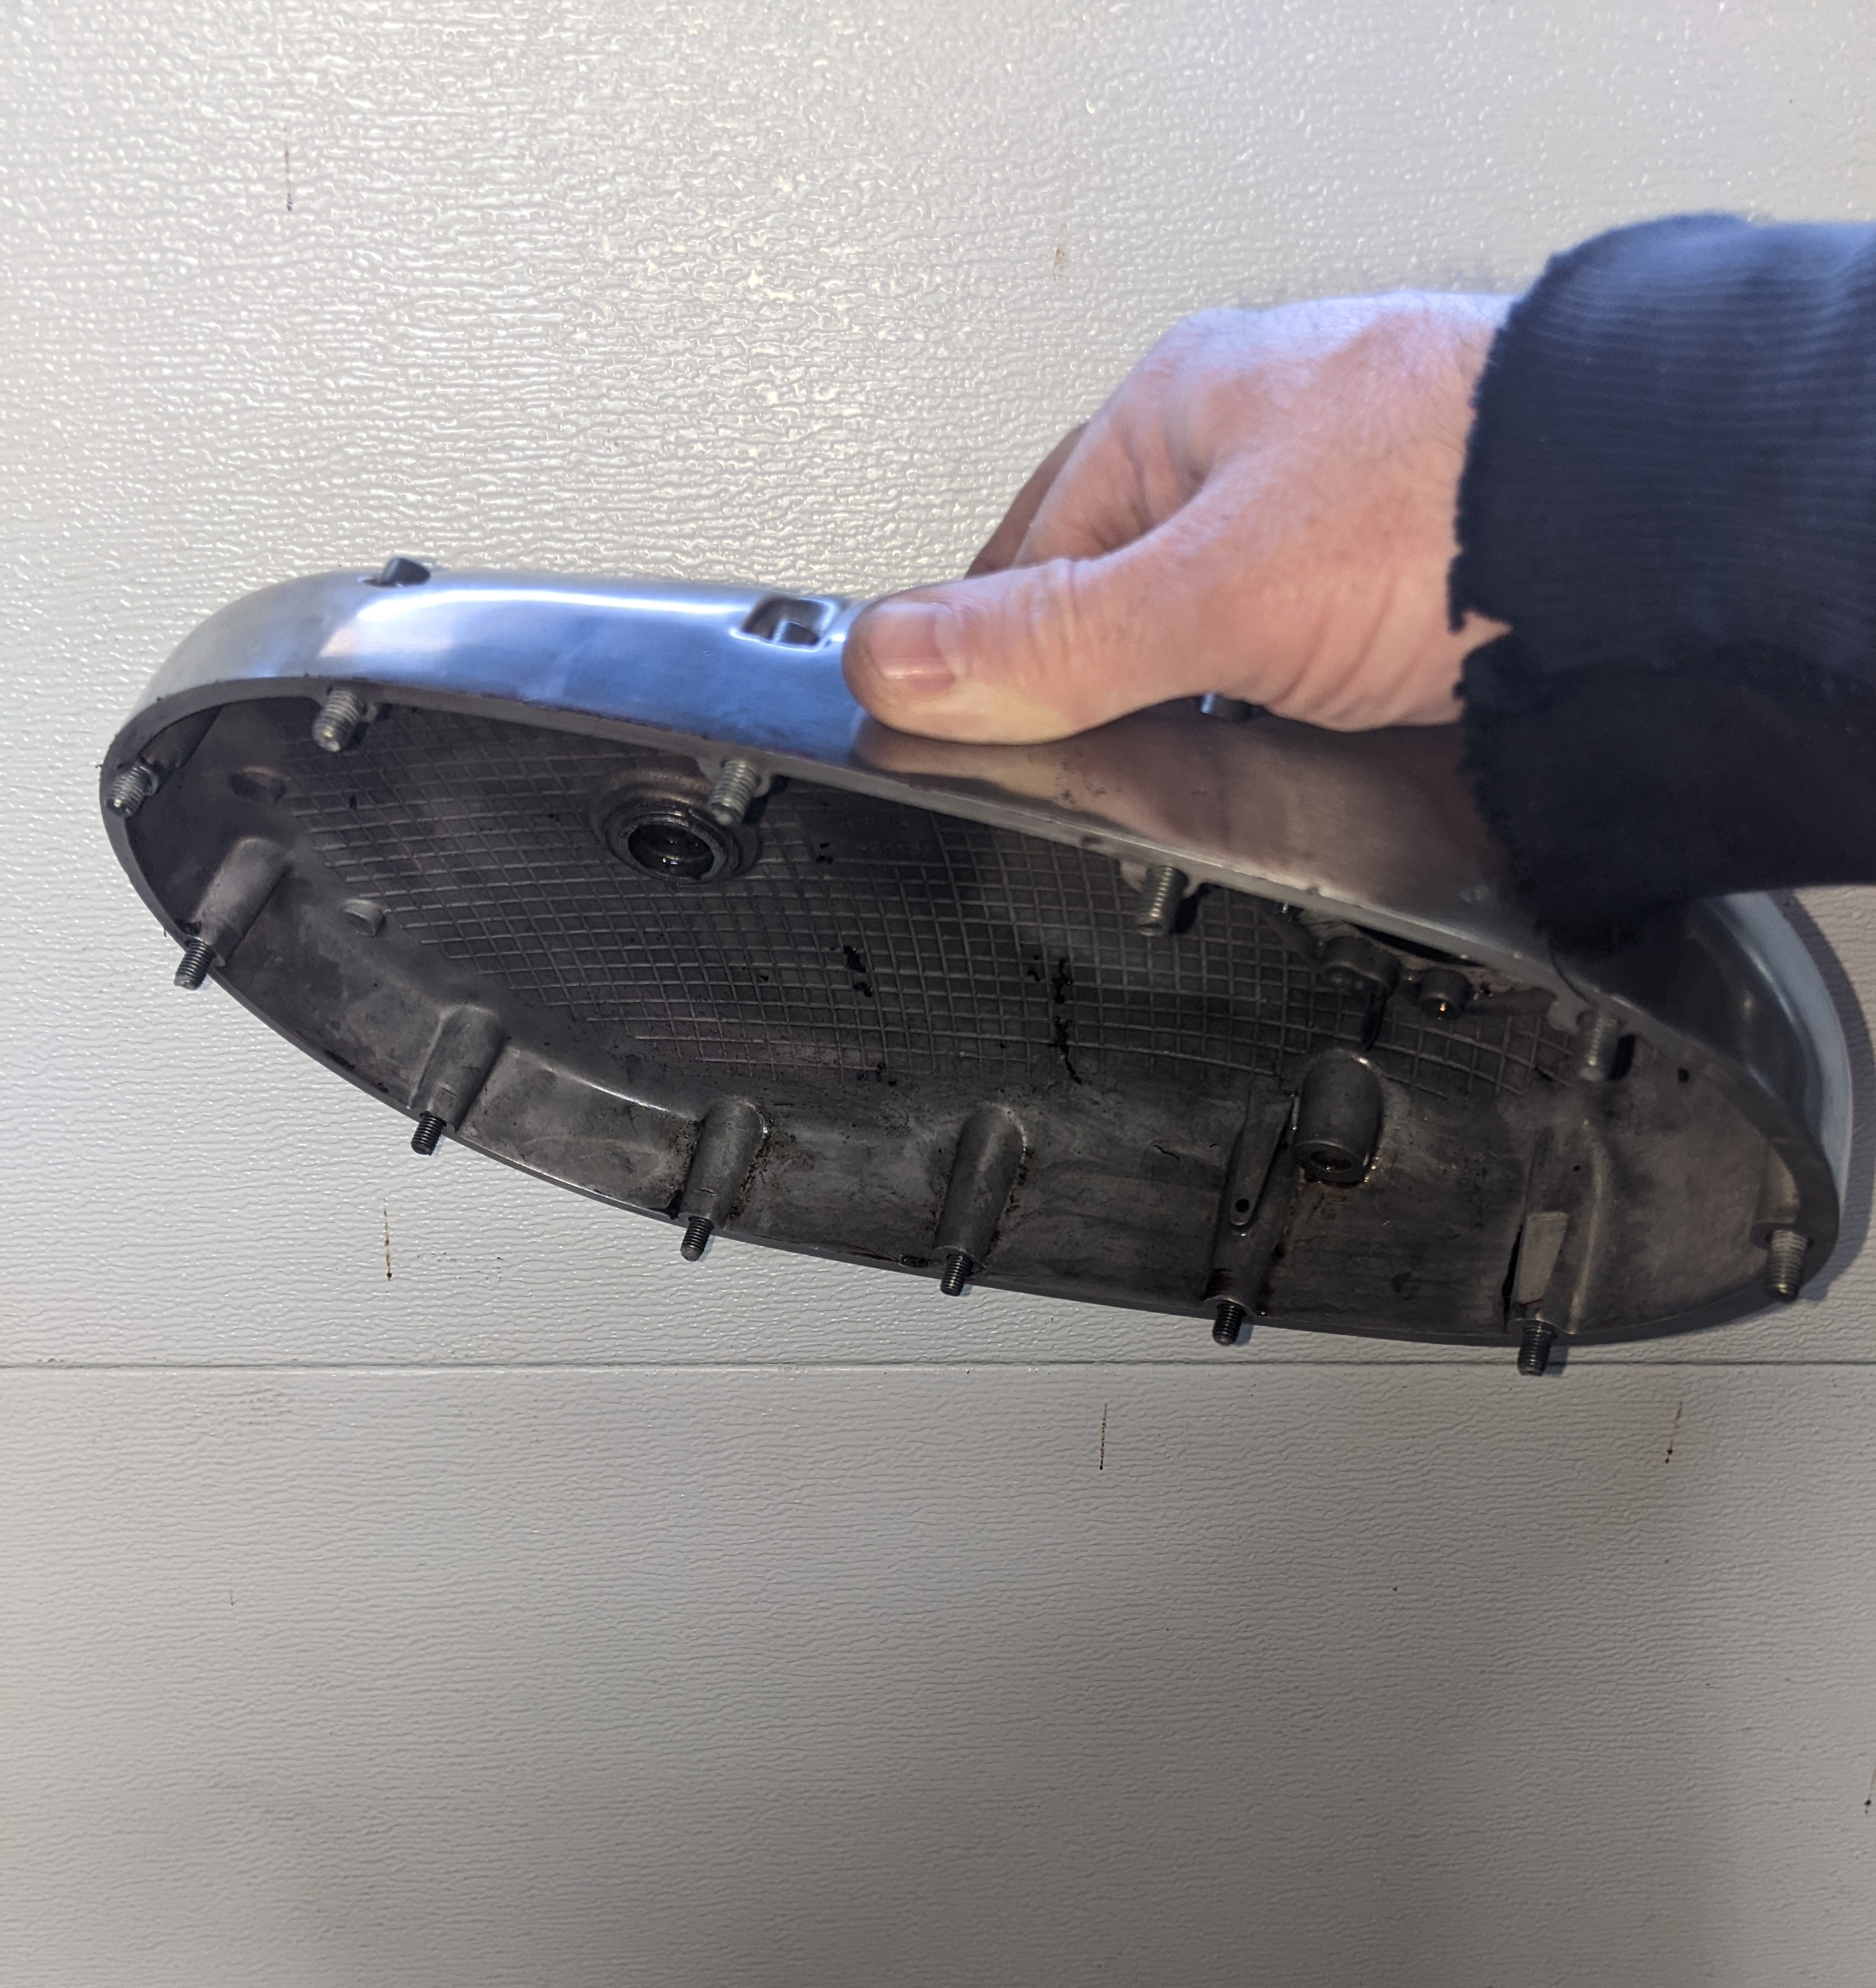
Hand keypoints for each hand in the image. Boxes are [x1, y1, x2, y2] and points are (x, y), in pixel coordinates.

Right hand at [842, 293, 1509, 740]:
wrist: (1660, 554)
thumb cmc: (1464, 504)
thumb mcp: (1208, 591)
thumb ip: (1048, 644)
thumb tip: (886, 666)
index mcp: (1182, 407)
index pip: (1025, 551)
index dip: (982, 658)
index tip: (944, 746)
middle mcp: (1258, 464)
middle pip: (1118, 616)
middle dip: (1098, 709)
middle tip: (1080, 789)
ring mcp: (1339, 544)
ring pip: (1211, 666)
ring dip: (1199, 738)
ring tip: (1203, 797)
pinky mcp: (1408, 618)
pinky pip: (1302, 699)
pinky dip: (1287, 749)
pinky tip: (1293, 782)